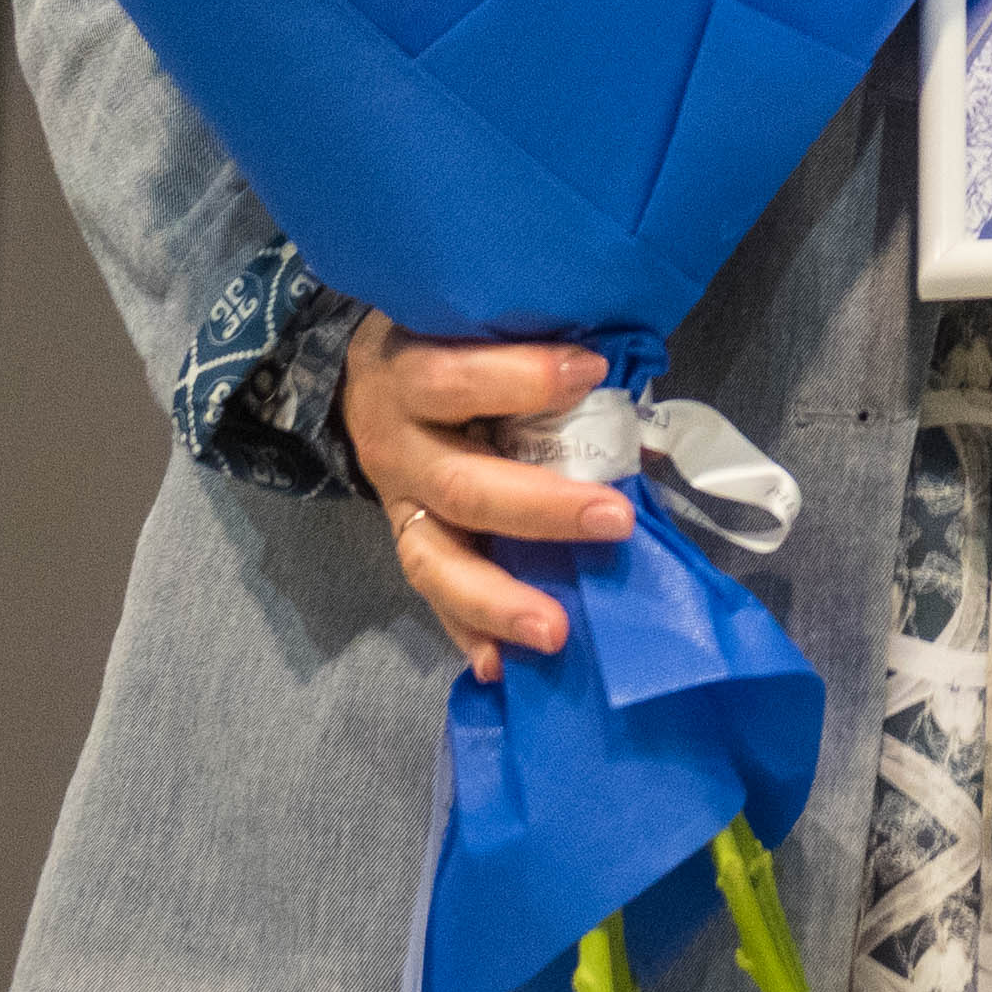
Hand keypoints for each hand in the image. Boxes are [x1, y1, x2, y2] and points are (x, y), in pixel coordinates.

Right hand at [339, 323, 639, 674]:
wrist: (362, 376)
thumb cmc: (442, 341)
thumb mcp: (468, 324)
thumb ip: (532, 347)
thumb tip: (629, 382)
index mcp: (411, 373)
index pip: (457, 377)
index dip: (522, 377)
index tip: (593, 371)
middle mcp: (397, 444)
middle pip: (461, 484)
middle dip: (539, 508)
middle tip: (613, 519)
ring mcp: (398, 503)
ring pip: (435, 560)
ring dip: (497, 599)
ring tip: (555, 631)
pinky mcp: (408, 543)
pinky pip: (434, 595)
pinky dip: (468, 632)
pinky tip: (501, 667)